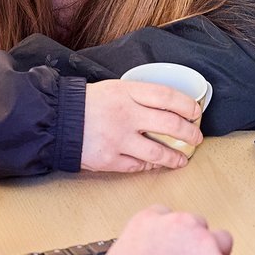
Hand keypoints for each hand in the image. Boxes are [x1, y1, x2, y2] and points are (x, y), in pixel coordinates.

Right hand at [81, 80, 203, 172]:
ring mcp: (118, 139)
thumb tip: (168, 107)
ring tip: (183, 158)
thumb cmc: (88, 103)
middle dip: (190, 133)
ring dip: (176, 156)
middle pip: (170, 125)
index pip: (167, 97)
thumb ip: (139, 96)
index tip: (196, 112)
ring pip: (158, 151)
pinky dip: (150, 165)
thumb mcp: (114, 88)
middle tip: (196, 137)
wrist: (57, 120)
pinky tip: (156, 163)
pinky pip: (138, 165)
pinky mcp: (109, 159)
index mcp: (127, 92)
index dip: (187, 105)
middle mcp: (126, 115)